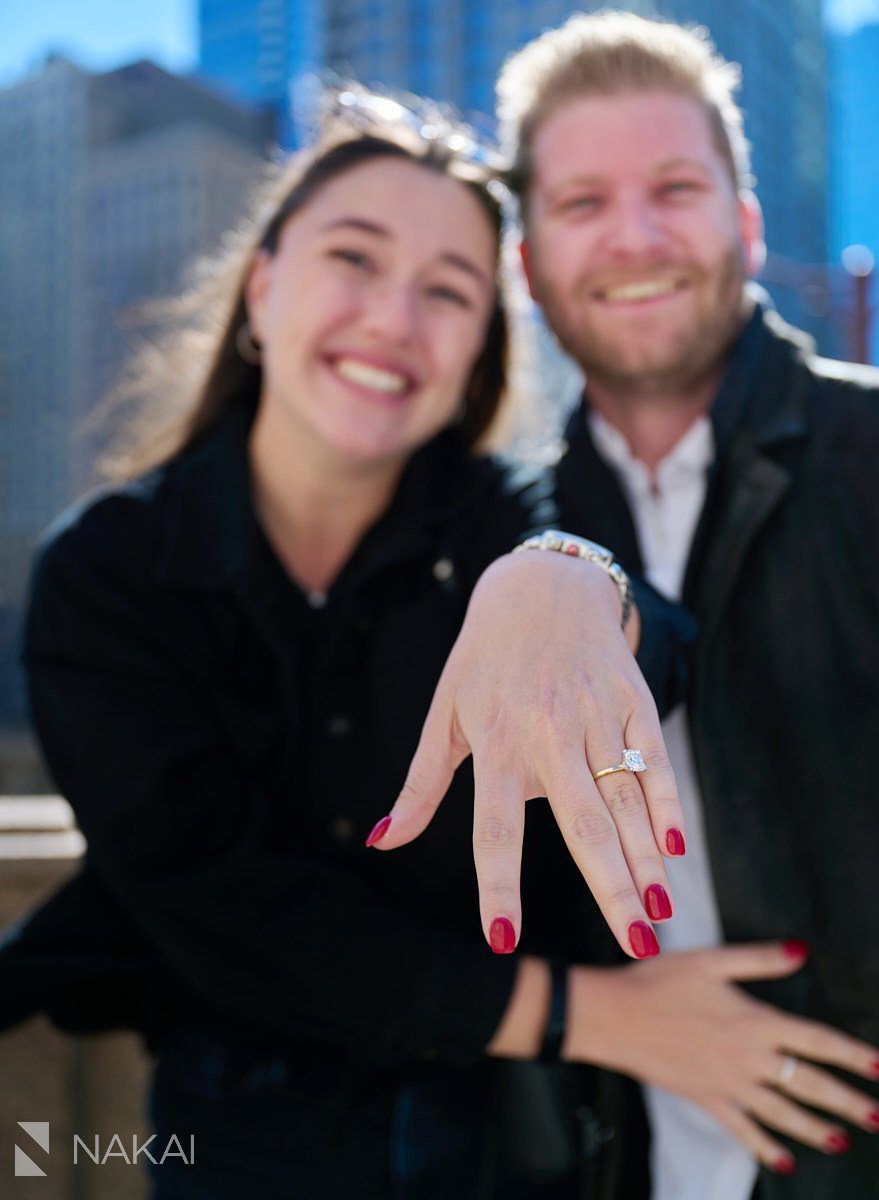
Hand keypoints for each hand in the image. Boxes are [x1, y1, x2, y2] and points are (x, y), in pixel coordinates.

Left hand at [366, 549, 683, 958]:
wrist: (542, 584)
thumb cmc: (484, 659)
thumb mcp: (444, 713)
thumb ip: (421, 784)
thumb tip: (381, 841)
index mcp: (496, 740)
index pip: (495, 826)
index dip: (498, 883)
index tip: (503, 938)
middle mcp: (549, 730)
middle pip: (583, 820)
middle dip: (611, 887)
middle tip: (635, 945)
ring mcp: (596, 713)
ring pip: (626, 797)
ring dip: (645, 859)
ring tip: (658, 914)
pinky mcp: (632, 697)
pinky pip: (655, 759)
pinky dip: (667, 803)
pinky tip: (673, 849)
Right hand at [566, 942, 878, 1173]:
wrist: (615, 1016)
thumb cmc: (658, 981)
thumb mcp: (711, 960)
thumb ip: (760, 958)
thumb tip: (802, 950)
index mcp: (755, 1020)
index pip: (817, 1040)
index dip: (853, 1054)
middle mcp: (749, 1057)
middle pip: (810, 1085)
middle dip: (849, 1103)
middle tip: (878, 1116)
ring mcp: (729, 1084)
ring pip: (784, 1114)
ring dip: (818, 1130)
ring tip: (844, 1141)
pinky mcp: (707, 1100)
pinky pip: (744, 1130)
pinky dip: (767, 1149)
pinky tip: (785, 1163)